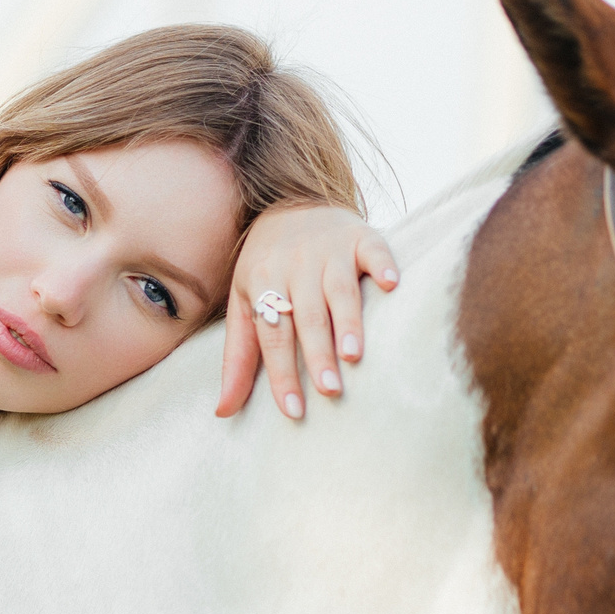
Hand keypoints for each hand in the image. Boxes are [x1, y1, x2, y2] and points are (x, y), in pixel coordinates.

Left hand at [215, 203, 398, 420]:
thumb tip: (224, 412)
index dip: (282, 373)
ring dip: (347, 321)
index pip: (272, 335)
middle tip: (329, 391)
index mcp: (262, 281)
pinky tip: (391, 284)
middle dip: (317, 355)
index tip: (294, 410)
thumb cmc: (266, 267)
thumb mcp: (243, 306)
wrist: (291, 201)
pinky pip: (373, 248)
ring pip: (339, 288)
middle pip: (306, 316)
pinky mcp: (360, 234)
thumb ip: (238, 359)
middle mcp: (294, 263)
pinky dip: (382, 264)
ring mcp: (329, 247)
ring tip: (354, 355)